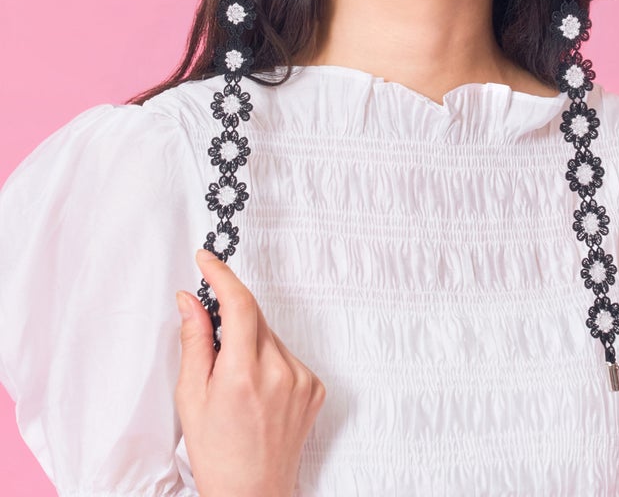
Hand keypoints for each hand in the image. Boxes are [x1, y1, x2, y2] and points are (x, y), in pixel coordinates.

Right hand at [175, 249, 325, 496]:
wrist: (253, 494)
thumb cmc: (217, 452)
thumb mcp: (191, 396)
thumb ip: (194, 340)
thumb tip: (190, 299)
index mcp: (243, 374)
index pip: (238, 304)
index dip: (221, 275)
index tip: (207, 259)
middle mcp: (279, 372)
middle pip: (254, 317)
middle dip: (231, 316)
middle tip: (213, 339)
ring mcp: (302, 379)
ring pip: (270, 336)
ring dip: (250, 342)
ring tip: (237, 383)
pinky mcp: (315, 386)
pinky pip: (287, 355)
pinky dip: (269, 360)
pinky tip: (258, 392)